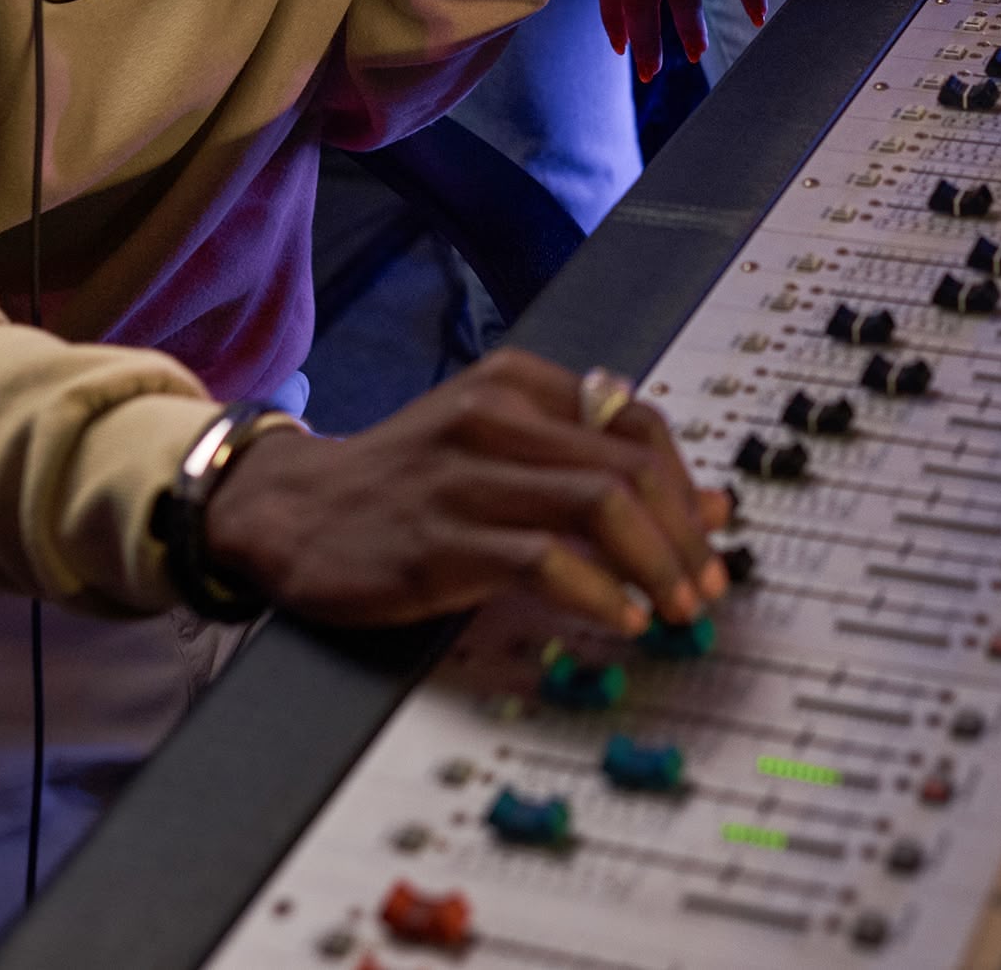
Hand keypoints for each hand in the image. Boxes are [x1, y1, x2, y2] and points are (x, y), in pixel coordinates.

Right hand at [203, 349, 733, 632]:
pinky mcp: (438, 542)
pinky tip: (619, 617)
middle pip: (629, 465)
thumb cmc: (408, 480)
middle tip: (706, 586)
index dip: (687, 483)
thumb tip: (709, 505)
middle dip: (685, 532)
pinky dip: (598, 592)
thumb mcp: (496, 443)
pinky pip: (542, 561)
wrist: (291, 508)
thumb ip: (589, 460)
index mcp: (517, 382)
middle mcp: (496, 416)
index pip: (636, 420)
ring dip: (657, 564)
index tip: (709, 535)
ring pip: (598, 505)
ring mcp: (466, 478)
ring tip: (675, 609)